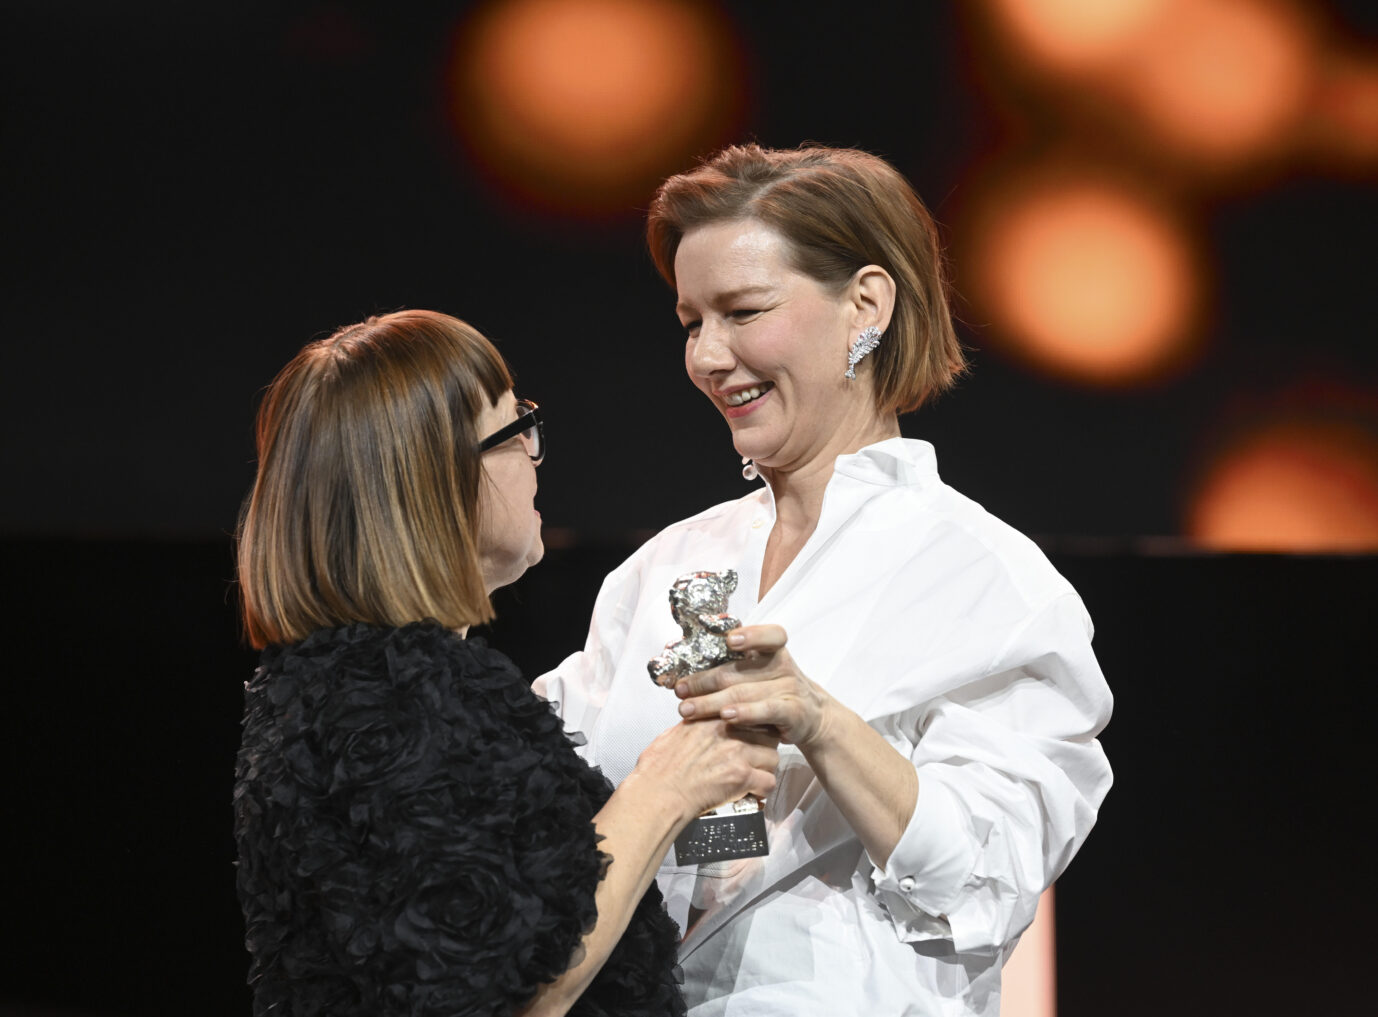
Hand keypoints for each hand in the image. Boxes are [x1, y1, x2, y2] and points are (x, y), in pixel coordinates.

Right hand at [631, 718, 777, 821]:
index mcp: (713, 717)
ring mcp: (738, 753)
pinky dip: (762, 790)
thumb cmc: (659, 769)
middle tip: (756, 760)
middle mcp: (729, 731)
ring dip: (765, 769)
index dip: (754, 728)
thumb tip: (695, 725)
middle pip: (768, 734)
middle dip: (764, 748)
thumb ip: (692, 726)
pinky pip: (769, 782)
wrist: (658, 793)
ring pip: (773, 758)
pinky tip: (752, 793)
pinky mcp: (742, 777)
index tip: (753, 736)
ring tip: (754, 778)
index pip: (750, 713)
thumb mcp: (673, 734)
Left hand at [673, 625, 833, 750]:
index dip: (751, 636)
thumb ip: (733, 667)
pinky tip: (726, 716)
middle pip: (738, 671)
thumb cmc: (775, 692)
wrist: (811, 718)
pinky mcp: (793, 713)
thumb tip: (685, 671)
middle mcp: (782, 666)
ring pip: (744, 693)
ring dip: (711, 702)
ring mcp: (789, 689)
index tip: (729, 640)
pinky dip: (745, 712)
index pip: (770, 635)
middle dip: (704, 680)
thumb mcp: (761, 673)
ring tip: (687, 709)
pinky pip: (767, 710)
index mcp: (774, 651)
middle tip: (679, 690)